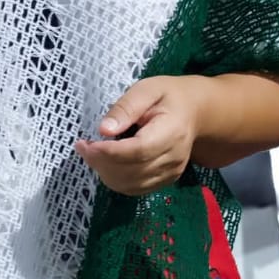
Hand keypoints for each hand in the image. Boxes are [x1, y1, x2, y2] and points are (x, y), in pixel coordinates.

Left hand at [75, 76, 208, 196]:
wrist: (196, 112)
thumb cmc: (169, 96)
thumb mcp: (148, 89)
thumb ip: (126, 107)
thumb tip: (104, 130)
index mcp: (172, 131)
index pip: (139, 151)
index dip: (110, 152)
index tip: (87, 144)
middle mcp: (174, 158)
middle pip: (132, 171)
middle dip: (101, 162)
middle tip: (83, 146)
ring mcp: (171, 173)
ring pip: (130, 184)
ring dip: (105, 172)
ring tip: (92, 152)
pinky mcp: (165, 180)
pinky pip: (135, 188)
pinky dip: (115, 179)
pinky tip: (106, 162)